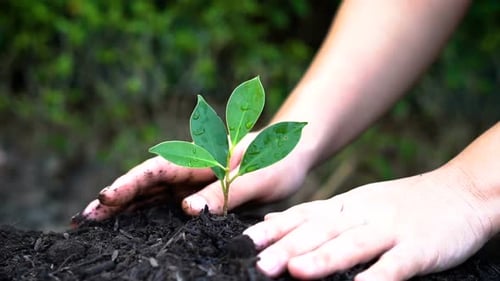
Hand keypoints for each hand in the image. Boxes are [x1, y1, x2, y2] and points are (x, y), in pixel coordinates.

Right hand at [74, 133, 308, 222]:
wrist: (293, 157)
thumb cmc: (278, 161)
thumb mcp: (257, 177)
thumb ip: (225, 192)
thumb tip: (187, 210)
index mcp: (203, 157)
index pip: (159, 170)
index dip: (129, 183)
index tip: (104, 198)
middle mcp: (192, 168)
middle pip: (146, 183)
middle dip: (115, 199)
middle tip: (83, 220)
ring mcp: (194, 181)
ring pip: (152, 195)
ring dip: (124, 209)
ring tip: (94, 225)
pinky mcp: (200, 194)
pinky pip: (167, 204)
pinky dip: (145, 214)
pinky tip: (129, 227)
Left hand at [243, 165, 493, 279]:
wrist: (458, 192)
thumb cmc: (400, 204)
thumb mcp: (355, 204)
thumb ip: (319, 217)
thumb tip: (275, 226)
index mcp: (344, 206)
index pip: (302, 216)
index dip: (274, 229)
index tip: (245, 242)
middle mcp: (361, 215)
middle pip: (320, 231)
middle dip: (288, 247)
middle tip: (259, 263)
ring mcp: (390, 230)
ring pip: (352, 244)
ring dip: (323, 258)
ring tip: (296, 271)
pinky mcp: (418, 249)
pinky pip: (395, 266)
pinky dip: (377, 277)